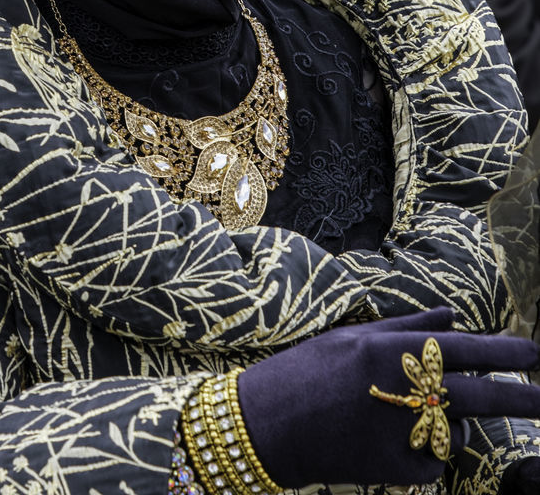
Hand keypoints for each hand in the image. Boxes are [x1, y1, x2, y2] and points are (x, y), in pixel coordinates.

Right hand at [236, 308, 539, 488]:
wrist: (271, 425)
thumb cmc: (308, 372)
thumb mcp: (354, 338)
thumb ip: (406, 328)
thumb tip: (450, 317)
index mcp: (395, 351)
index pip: (466, 350)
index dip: (505, 353)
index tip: (535, 353)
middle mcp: (405, 390)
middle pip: (481, 397)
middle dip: (522, 398)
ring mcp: (405, 433)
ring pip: (454, 433)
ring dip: (448, 426)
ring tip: (403, 416)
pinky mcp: (399, 469)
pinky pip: (430, 461)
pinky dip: (422, 453)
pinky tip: (387, 441)